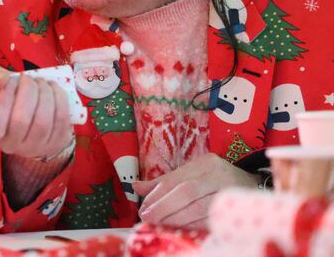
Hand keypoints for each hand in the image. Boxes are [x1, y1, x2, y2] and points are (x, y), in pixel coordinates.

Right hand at [0, 65, 73, 158]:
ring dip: (44, 93)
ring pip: (43, 121)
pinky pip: (61, 120)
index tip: (9, 81)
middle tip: (27, 78)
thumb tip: (3, 81)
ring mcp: (35, 147)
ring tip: (40, 82)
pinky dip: (59, 98)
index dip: (4, 97)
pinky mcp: (56, 143)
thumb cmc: (6, 96)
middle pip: (21, 120)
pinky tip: (52, 88)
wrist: (28, 112)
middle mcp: (11, 145)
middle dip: (27, 91)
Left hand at [133, 153, 259, 227]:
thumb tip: (136, 186)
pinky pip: (211, 220)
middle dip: (163, 207)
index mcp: (206, 163)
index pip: (176, 178)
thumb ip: (166, 182)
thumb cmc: (219, 182)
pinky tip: (180, 231)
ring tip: (159, 225)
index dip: (157, 194)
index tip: (143, 207)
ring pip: (198, 207)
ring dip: (175, 219)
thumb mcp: (193, 175)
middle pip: (186, 191)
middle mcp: (219, 175)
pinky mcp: (237, 210)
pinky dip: (193, 226)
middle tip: (147, 218)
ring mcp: (230, 193)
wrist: (258, 190)